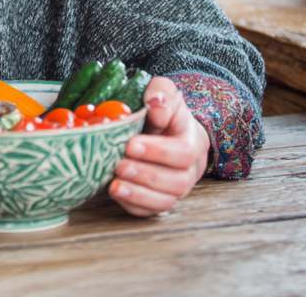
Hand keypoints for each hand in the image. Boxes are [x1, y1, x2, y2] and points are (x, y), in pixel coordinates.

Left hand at [109, 76, 209, 216]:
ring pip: (166, 201)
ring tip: (114, 184)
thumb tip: (155, 104)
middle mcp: (189, 170)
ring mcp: (175, 188)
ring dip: (139, 195)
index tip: (131, 145)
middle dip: (146, 176)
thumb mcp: (164, 92)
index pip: (184, 152)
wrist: (165, 129)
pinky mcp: (159, 199)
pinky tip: (117, 193)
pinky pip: (151, 212)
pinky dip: (133, 205)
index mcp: (192, 141)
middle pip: (177, 182)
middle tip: (120, 165)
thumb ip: (162, 92)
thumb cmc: (163, 110)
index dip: (159, 152)